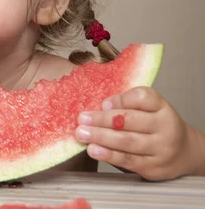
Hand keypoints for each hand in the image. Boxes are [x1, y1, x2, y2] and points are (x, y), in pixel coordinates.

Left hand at [74, 86, 195, 179]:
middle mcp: (165, 127)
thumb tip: (99, 107)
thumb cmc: (155, 126)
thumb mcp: (148, 110)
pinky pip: (128, 160)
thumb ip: (127, 106)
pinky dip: (108, 155)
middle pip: (131, 120)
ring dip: (101, 137)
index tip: (102, 103)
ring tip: (82, 134)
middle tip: (82, 119)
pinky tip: (93, 150)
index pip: (143, 97)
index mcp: (162, 107)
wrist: (183, 153)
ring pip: (128, 141)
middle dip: (102, 119)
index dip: (120, 99)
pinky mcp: (153, 167)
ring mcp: (161, 148)